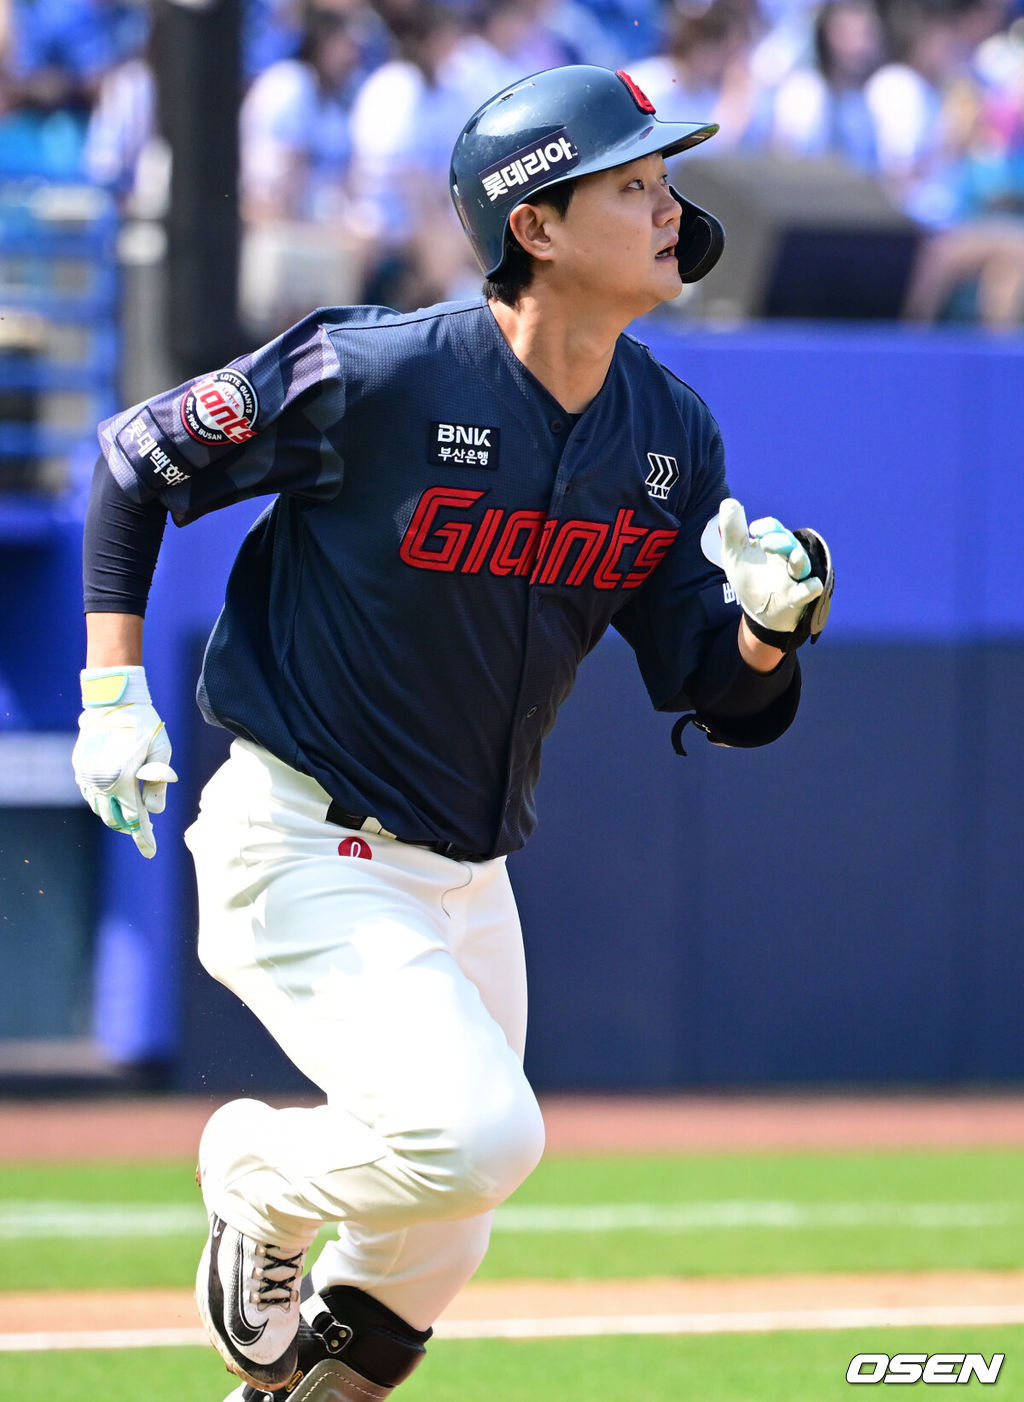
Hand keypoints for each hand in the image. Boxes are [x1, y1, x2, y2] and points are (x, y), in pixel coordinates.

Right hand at [72, 666, 177, 858]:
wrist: (114, 701)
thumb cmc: (144, 725)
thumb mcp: (160, 751)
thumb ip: (158, 782)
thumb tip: (156, 811)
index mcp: (122, 779)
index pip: (134, 818)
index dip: (143, 837)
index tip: (151, 852)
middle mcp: (100, 781)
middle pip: (115, 818)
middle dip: (131, 827)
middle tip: (147, 828)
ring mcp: (86, 775)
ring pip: (100, 809)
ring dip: (115, 815)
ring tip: (133, 813)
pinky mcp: (80, 767)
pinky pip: (90, 794)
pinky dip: (103, 801)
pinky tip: (116, 797)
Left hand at [718, 498, 831, 649]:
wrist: (756, 609)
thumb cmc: (749, 576)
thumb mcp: (734, 553)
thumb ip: (732, 530)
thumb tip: (730, 502)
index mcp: (772, 543)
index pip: (774, 528)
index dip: (767, 526)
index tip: (754, 531)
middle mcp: (786, 557)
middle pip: (788, 543)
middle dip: (780, 541)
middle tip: (765, 544)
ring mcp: (793, 577)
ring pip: (801, 564)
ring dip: (799, 560)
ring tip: (794, 557)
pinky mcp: (796, 597)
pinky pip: (807, 592)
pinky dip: (811, 589)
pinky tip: (812, 586)